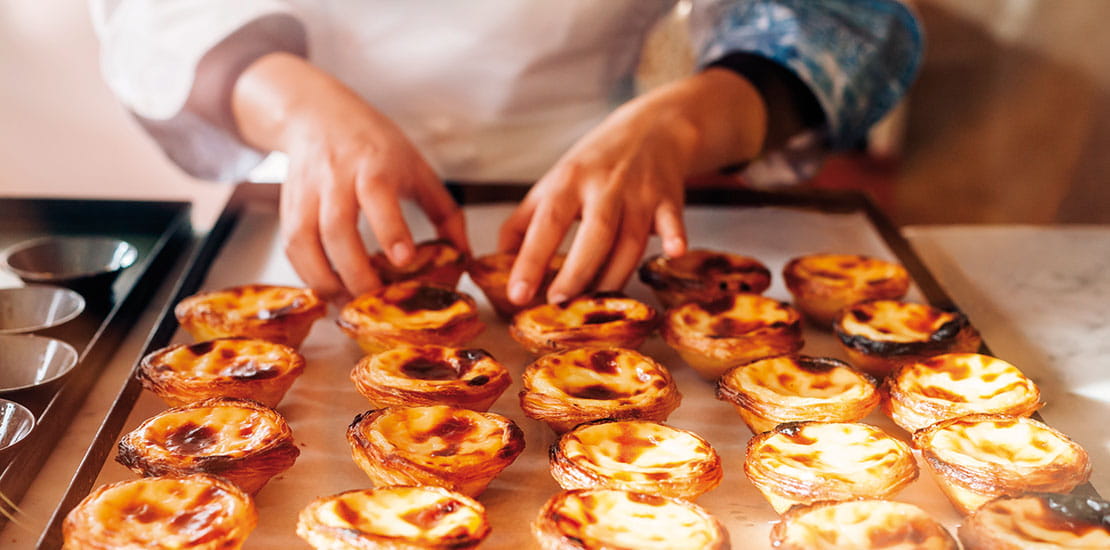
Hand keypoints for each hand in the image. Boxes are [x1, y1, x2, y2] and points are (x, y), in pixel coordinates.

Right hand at [233, 53, 467, 299]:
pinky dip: (307, 274)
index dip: (390, 230)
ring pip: (305, 240)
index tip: (404, 260)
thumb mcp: (417, 167)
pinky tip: (328, 290)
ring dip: (326, 280)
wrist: (318, 115)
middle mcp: (336, 176)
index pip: (378, 195)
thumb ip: (445, 211)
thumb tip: (465, 256)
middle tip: (375, 301)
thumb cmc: (374, 144)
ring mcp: (307, 191)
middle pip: (337, 228)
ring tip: (349, 305)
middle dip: (355, 271)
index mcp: (375, 163)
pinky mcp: (288, 206)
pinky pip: (291, 246)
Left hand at [498, 68, 767, 303]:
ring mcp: (640, 193)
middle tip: (559, 302)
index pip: (547, 223)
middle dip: (578, 272)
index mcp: (569, 181)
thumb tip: (500, 259)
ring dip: (614, 275)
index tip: (517, 294)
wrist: (652, 128)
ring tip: (596, 304)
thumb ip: (525, 220)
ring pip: (631, 242)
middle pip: (595, 234)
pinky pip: (674, 222)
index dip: (531, 260)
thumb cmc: (596, 162)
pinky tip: (674, 252)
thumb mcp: (555, 180)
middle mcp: (604, 186)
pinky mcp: (669, 199)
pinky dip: (675, 237)